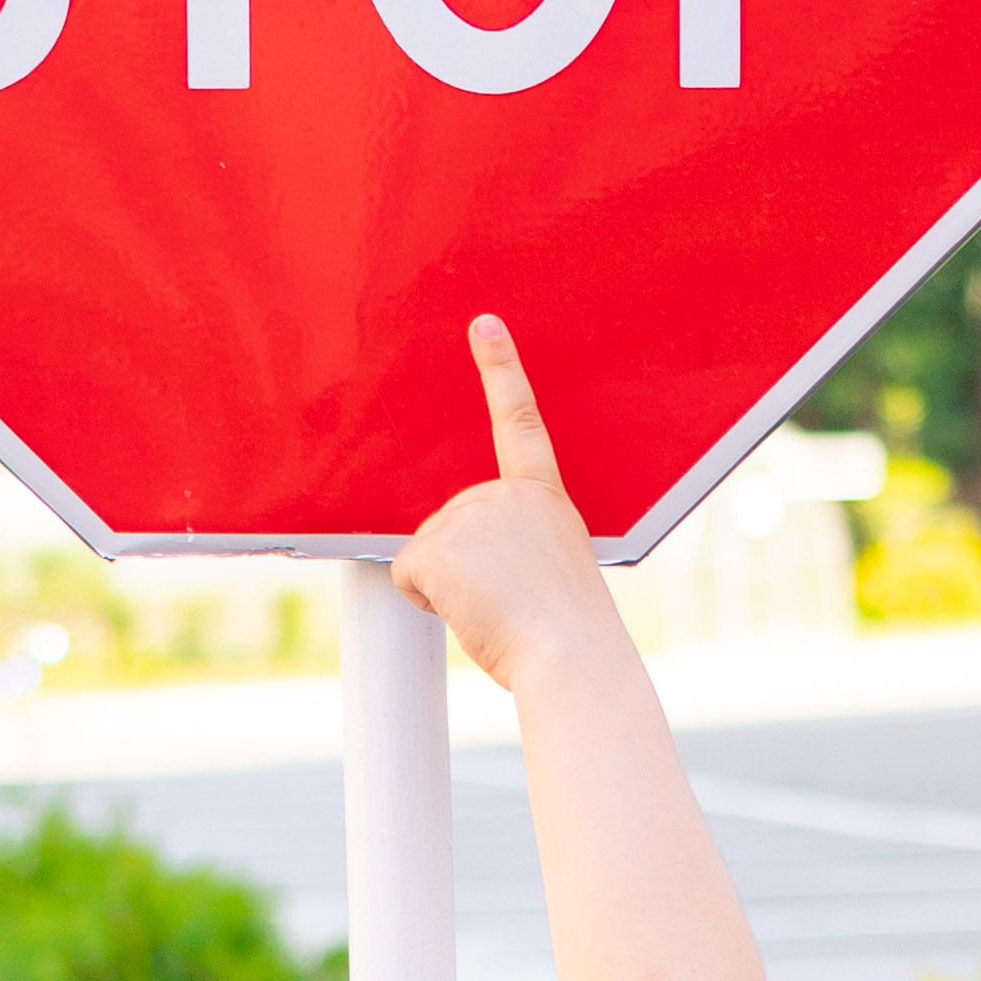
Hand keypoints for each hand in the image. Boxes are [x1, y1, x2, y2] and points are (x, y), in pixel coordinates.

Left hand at [394, 319, 615, 687]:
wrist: (572, 655)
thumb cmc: (567, 630)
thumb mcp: (550, 568)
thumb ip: (514, 543)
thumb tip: (464, 561)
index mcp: (543, 497)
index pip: (520, 421)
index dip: (502, 368)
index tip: (484, 324)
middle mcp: (504, 494)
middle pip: (451, 524)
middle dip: (465, 566)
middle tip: (512, 598)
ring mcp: (469, 514)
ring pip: (430, 554)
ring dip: (452, 589)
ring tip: (498, 607)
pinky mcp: (437, 545)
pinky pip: (409, 577)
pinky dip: (427, 601)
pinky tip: (469, 610)